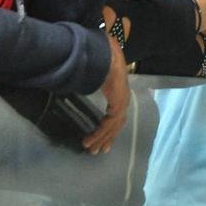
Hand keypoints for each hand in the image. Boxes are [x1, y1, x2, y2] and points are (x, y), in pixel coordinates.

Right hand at [82, 35, 128, 154]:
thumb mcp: (98, 73)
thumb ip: (94, 78)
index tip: (101, 139)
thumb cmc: (103, 59)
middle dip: (106, 138)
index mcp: (120, 93)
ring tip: (91, 150)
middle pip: (116, 125)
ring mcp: (122, 103)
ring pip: (112, 127)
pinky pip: (108, 124)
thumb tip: (82, 77)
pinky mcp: (117, 105)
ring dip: (101, 139)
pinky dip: (99, 133)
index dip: (109, 128)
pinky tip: (90, 140)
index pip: (116, 115)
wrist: (109, 54)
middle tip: (97, 150)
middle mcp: (123, 100)